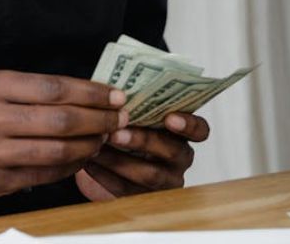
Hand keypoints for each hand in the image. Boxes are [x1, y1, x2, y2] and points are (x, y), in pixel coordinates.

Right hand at [0, 70, 128, 199]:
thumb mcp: (0, 89)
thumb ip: (41, 90)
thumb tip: (97, 93)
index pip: (54, 88)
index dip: (91, 93)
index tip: (116, 96)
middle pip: (59, 120)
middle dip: (98, 119)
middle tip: (120, 118)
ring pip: (56, 150)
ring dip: (89, 145)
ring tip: (105, 138)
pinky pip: (46, 175)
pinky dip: (72, 166)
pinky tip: (84, 156)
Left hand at [74, 112, 209, 200]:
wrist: (109, 161)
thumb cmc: (126, 129)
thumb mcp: (135, 116)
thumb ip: (134, 105)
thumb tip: (115, 91)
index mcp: (183, 134)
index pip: (200, 130)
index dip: (188, 125)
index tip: (170, 117)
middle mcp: (180, 158)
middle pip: (172, 151)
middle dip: (143, 141)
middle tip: (116, 132)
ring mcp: (165, 182)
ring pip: (150, 174)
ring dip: (121, 160)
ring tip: (98, 146)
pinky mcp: (143, 198)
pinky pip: (127, 190)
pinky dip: (106, 176)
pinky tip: (90, 163)